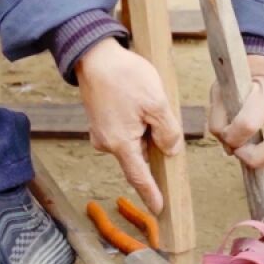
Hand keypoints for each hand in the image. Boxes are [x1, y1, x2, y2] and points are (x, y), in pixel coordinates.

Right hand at [75, 39, 183, 212]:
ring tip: (148, 102)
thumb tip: (171, 150)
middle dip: (153, 146)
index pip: (139, 177)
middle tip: (159, 115)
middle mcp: (106, 144)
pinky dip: (135, 124)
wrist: (93, 54)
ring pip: (131, 141)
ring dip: (144, 131)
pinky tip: (138, 103)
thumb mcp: (156, 103)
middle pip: (138, 156)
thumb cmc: (124, 76)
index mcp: (121, 143)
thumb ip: (168, 131)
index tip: (159, 209)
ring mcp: (100, 132)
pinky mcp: (99, 121)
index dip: (151, 194)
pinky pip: (123, 131)